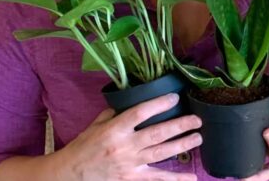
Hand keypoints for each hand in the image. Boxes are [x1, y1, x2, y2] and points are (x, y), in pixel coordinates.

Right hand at [54, 93, 201, 180]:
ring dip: (182, 145)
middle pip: (157, 133)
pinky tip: (192, 178)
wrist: (70, 174)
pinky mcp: (132, 180)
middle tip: (196, 119)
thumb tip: (133, 101)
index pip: (140, 113)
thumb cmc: (84, 147)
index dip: (159, 104)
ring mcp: (130, 165)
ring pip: (162, 153)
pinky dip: (176, 179)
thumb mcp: (96, 125)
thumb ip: (115, 113)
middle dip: (180, 125)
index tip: (175, 97)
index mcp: (114, 129)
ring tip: (198, 137)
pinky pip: (158, 180)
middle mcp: (124, 146)